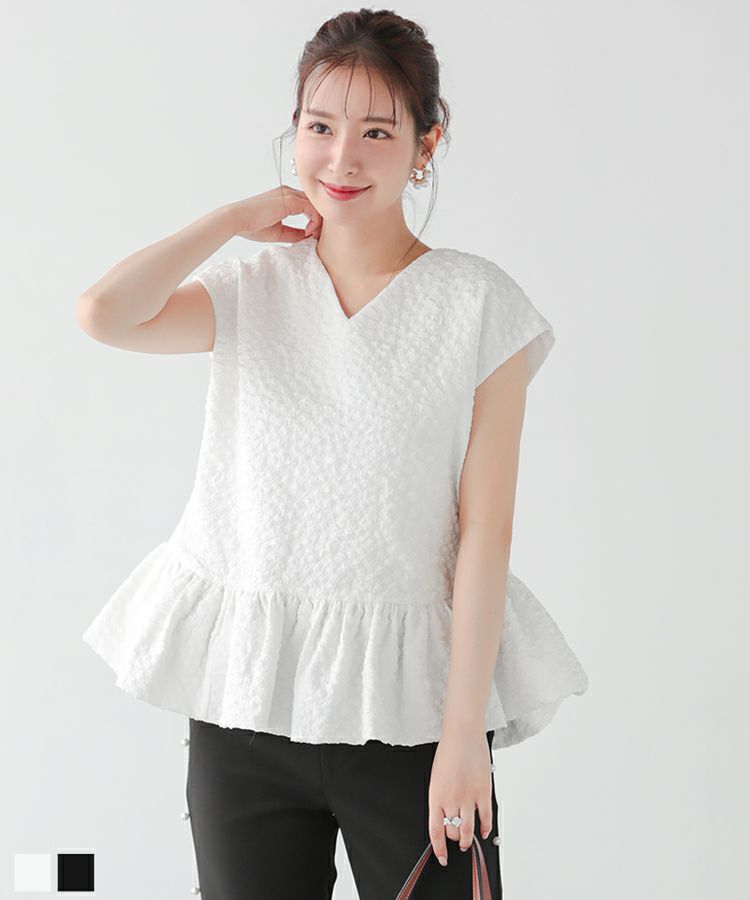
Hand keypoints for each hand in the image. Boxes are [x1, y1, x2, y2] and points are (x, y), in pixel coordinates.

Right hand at [226, 186, 322, 243]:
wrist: (238, 220)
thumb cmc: (252, 226)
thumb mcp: (279, 231)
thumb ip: (294, 233)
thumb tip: (309, 237)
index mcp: (285, 197)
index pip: (308, 205)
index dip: (314, 220)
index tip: (310, 236)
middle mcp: (288, 192)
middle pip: (314, 203)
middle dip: (319, 220)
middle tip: (316, 236)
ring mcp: (289, 194)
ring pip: (316, 205)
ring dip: (318, 222)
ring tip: (311, 235)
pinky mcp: (290, 200)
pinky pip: (312, 208)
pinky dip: (315, 222)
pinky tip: (308, 232)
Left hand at [428, 728, 493, 866]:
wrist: (462, 734)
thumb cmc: (448, 751)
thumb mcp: (436, 777)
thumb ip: (440, 797)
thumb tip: (444, 815)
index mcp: (436, 795)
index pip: (436, 830)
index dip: (439, 848)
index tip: (442, 856)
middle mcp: (451, 799)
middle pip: (453, 832)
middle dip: (454, 840)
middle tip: (457, 842)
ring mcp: (468, 797)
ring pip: (468, 829)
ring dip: (468, 840)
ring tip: (468, 842)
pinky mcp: (483, 792)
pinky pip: (486, 817)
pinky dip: (486, 828)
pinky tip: (484, 830)